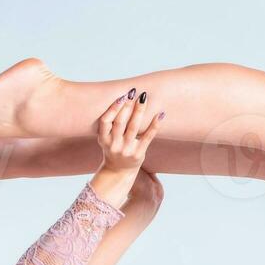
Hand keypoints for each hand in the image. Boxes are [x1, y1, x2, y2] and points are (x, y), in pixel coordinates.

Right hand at [89, 91, 162, 206]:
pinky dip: (154, 125)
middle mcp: (114, 145)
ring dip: (139, 111)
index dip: (113, 108)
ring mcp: (126, 150)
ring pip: (134, 127)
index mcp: (104, 139)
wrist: (118, 172)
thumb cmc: (113, 149)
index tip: (122, 96)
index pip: (105, 121)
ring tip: (144, 98)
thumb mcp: (106, 139)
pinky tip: (160, 114)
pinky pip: (148, 137)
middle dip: (127, 106)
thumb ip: (110, 124)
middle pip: (120, 122)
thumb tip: (123, 98)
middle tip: (134, 92)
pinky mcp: (139, 154)